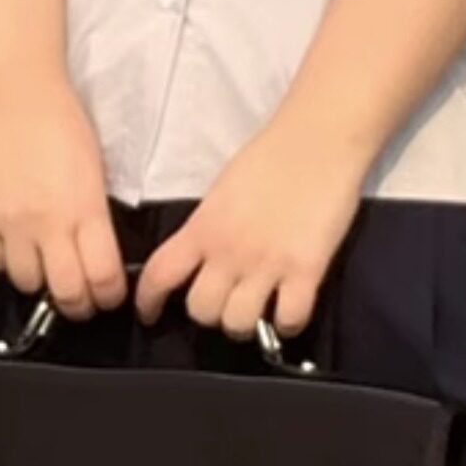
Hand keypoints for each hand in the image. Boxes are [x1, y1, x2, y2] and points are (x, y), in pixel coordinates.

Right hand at [0, 73, 127, 319]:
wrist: (14, 91)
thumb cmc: (58, 118)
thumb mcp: (97, 170)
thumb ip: (96, 217)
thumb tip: (100, 252)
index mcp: (85, 209)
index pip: (103, 279)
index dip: (109, 297)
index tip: (109, 295)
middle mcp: (47, 222)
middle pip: (67, 293)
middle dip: (80, 304)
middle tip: (83, 299)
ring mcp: (10, 223)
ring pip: (27, 284)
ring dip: (41, 282)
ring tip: (48, 267)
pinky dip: (8, 261)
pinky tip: (18, 246)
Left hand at [134, 113, 366, 339]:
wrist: (317, 141)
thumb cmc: (269, 159)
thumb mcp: (220, 194)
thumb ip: (208, 229)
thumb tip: (202, 258)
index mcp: (202, 228)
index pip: (158, 276)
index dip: (148, 302)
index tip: (150, 315)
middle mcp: (228, 252)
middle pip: (200, 311)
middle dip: (209, 314)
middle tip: (225, 302)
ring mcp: (267, 265)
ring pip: (238, 324)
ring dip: (244, 324)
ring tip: (258, 309)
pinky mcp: (306, 271)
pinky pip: (289, 319)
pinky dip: (287, 323)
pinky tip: (289, 311)